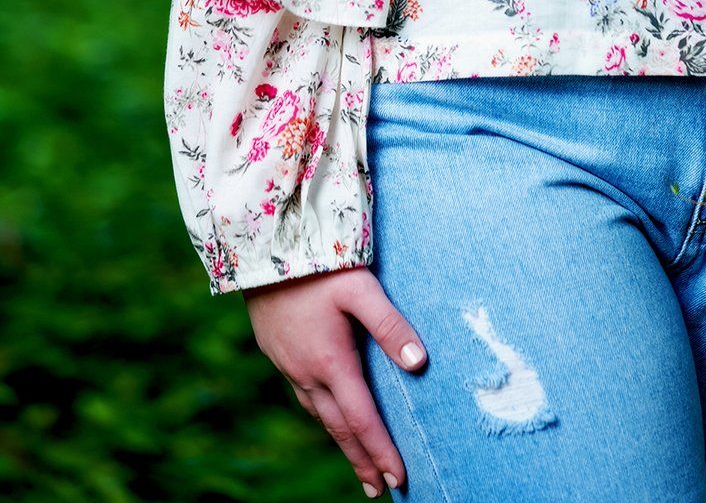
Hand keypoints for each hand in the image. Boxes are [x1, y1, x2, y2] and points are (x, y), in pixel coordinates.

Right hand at [244, 265, 427, 496]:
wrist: (262, 250)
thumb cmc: (317, 265)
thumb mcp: (361, 289)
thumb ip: (390, 326)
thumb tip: (420, 364)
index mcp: (330, 362)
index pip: (362, 419)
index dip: (381, 450)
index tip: (399, 478)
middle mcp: (307, 373)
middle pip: (339, 429)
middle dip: (362, 460)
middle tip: (380, 489)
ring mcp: (288, 365)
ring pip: (319, 416)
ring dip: (342, 442)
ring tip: (359, 464)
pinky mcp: (278, 353)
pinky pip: (305, 398)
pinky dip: (322, 417)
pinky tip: (328, 416)